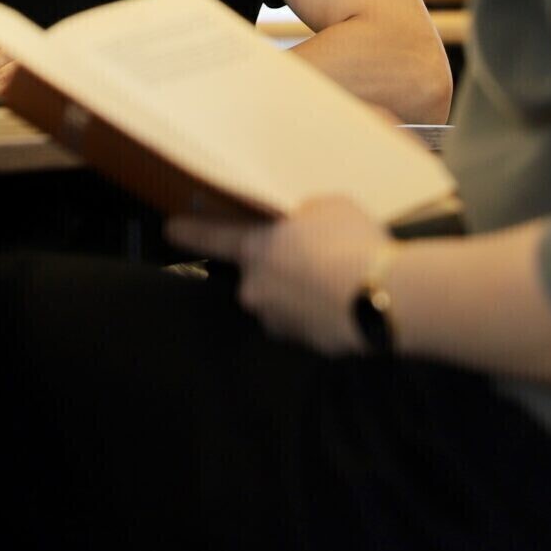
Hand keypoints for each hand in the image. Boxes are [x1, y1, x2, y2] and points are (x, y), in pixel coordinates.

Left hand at [167, 195, 394, 355]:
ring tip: (338, 279)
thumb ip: (303, 216)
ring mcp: (280, 321)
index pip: (213, 238)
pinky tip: (347, 299)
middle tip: (314, 256)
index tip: (169, 229)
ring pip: (282, 301)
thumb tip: (302, 225)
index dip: (190, 232)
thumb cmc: (348, 242)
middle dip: (279, 268)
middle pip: (258, 276)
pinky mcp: (305, 343)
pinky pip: (307, 321)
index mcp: (255, 249)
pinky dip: (321, 311)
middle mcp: (257, 289)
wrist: (381, 295)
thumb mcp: (326, 207)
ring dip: (301, 292)